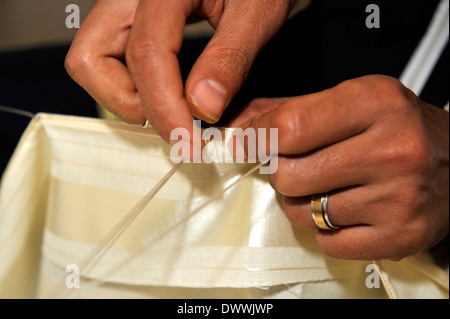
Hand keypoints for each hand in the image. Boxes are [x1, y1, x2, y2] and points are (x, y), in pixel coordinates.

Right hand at [65, 0, 294, 141]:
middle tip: (176, 124)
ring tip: (173, 109)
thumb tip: (203, 107)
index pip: (146, 55)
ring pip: (93, 61)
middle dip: (131, 105)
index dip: (166, 109)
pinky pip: (111, 59)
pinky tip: (170, 95)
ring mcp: (124, 7)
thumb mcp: (257, 12)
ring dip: (127, 98)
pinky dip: (134, 86)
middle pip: (91, 59)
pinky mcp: (129, 21)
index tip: (191, 142)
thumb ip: (229, 57)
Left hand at [230, 75, 448, 260]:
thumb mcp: (353, 100)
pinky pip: (326, 242)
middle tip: (295, 165)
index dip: (257, 137)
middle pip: (289, 175)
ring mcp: (398, 197)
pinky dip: (325, 228)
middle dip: (280, 172)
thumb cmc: (400, 130)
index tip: (249, 142)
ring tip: (326, 187)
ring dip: (301, 202)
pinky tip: (345, 210)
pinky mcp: (399, 235)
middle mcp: (392, 150)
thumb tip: (240, 126)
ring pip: (302, 213)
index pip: (291, 126)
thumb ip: (291, 109)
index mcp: (376, 103)